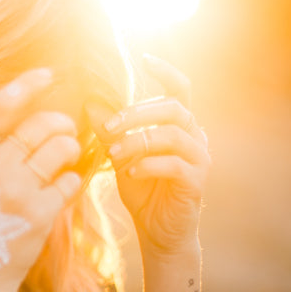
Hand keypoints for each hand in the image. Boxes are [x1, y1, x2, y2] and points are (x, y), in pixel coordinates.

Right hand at [0, 68, 81, 291]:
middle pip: (42, 125)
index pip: (0, 107)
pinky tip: (62, 189)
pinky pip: (71, 181)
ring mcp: (16, 191)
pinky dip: (72, 181)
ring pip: (62, 148)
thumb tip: (43, 116)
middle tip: (67, 133)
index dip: (26, 85)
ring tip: (65, 160)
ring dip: (71, 150)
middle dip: (62, 125)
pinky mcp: (39, 213)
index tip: (48, 73)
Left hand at [86, 55, 209, 256]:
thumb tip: (90, 102)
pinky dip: (149, 164)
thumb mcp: (120, 157)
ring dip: (138, 141)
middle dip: (136, 113)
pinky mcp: (197, 182)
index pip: (180, 89)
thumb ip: (110, 132)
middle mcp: (194, 136)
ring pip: (173, 134)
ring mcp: (200, 158)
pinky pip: (176, 164)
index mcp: (177, 125)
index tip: (144, 58)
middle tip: (109, 127)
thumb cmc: (142, 190)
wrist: (158, 232)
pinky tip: (130, 173)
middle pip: (172, 108)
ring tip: (114, 154)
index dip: (166, 71)